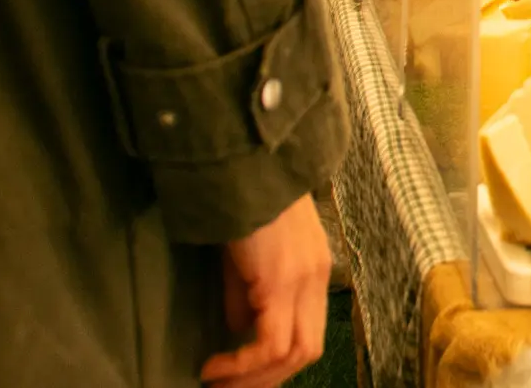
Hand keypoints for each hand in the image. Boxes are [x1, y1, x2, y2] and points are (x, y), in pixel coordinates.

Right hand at [200, 194, 332, 387]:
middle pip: (307, 351)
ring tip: (218, 385)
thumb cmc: (240, 204)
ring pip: (293, 354)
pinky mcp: (281, 281)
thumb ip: (248, 294)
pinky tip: (213, 366)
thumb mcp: (247, 257)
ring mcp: (303, 280)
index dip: (279, 365)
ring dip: (254, 379)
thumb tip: (239, 331)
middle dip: (268, 380)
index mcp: (314, 271)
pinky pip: (271, 343)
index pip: (309, 333)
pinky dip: (243, 364)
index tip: (244, 379)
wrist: (243, 166)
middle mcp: (317, 279)